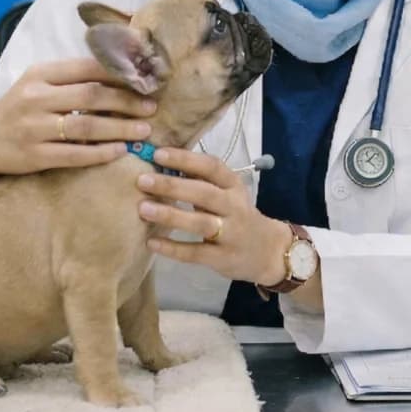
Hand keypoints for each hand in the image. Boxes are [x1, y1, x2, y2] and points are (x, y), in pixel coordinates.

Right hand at [0, 58, 157, 202]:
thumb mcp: (39, 85)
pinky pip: (74, 154)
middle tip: (152, 107)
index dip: (120, 74)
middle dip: (127, 102)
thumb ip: (72, 78)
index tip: (145, 80)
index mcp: (39, 74)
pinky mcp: (33, 155)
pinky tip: (120, 151)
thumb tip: (124, 72)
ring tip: (144, 130)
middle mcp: (35, 98)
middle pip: (91, 97)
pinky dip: (100, 153)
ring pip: (86, 127)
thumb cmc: (21, 109)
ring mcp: (33, 128)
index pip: (87, 68)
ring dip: (119, 129)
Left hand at [138, 147, 293, 286]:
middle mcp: (235, 207)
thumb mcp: (228, 194)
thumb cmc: (237, 216)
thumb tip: (161, 163)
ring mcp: (231, 234)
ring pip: (200, 223)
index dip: (185, 159)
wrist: (268, 251)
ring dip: (171, 215)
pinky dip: (173, 248)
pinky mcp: (223, 258)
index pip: (211, 167)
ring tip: (143, 209)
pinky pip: (195, 253)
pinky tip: (151, 243)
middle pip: (204, 193)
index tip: (158, 154)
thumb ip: (201, 181)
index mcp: (234, 186)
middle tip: (142, 180)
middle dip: (172, 185)